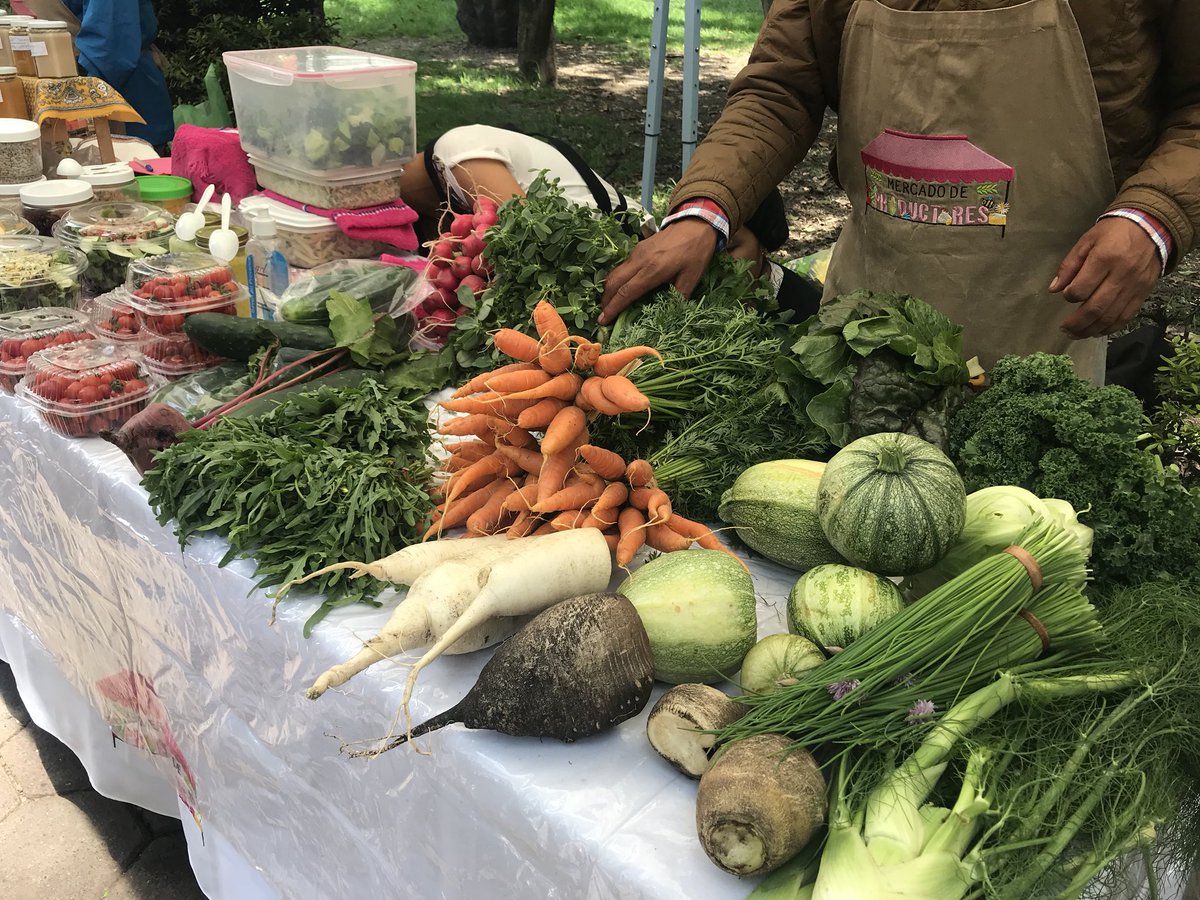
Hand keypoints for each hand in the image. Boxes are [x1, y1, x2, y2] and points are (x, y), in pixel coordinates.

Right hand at [598, 218, 717, 323]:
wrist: (695, 224)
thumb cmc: (696, 251)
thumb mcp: (692, 277)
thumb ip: (679, 296)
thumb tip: (670, 313)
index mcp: (653, 270)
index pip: (626, 292)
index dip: (613, 308)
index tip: (603, 320)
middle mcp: (639, 261)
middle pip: (614, 282)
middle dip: (605, 300)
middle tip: (602, 315)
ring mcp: (636, 253)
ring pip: (614, 273)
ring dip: (608, 289)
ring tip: (608, 304)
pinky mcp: (637, 248)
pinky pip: (621, 266)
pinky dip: (615, 279)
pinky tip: (620, 287)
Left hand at [1050, 217, 1161, 338]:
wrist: (1151, 227)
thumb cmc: (1113, 232)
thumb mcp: (1087, 241)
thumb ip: (1069, 265)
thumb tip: (1054, 289)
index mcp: (1105, 258)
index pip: (1082, 288)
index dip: (1069, 296)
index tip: (1066, 295)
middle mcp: (1121, 275)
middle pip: (1096, 308)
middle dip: (1076, 323)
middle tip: (1064, 329)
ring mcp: (1134, 286)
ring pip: (1110, 317)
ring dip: (1091, 330)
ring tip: (1076, 334)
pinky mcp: (1144, 293)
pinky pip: (1126, 317)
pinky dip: (1110, 328)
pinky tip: (1097, 331)